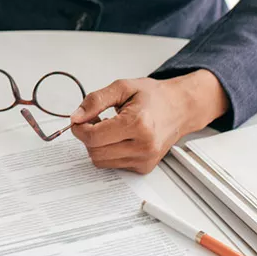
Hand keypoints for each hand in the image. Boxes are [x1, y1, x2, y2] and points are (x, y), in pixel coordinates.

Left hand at [69, 71, 227, 173]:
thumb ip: (95, 101)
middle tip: (95, 121)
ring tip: (109, 128)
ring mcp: (145, 159)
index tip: (79, 119)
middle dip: (87, 136)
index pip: (93, 137)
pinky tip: (118, 138)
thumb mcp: (122, 88)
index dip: (79, 128)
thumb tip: (76, 117)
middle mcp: (144, 146)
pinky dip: (109, 152)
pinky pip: (113, 165)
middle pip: (94, 152)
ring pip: (101, 161)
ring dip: (97, 145)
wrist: (180, 108)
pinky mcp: (144, 167)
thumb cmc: (154, 97)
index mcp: (138, 124)